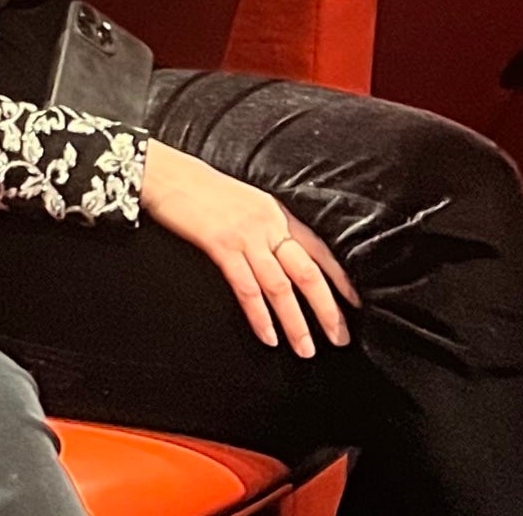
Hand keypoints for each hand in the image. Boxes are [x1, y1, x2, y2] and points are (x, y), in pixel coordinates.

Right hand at [140, 141, 358, 355]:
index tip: (356, 305)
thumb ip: (265, 225)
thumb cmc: (201, 188)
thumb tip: (281, 254)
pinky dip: (260, 316)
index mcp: (277, 213)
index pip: (320, 250)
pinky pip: (247, 288)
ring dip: (295, 322)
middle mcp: (267, 225)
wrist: (167, 173)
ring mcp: (245, 236)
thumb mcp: (245, 201)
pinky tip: (268, 336)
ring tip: (305, 349)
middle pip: (307, 273)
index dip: (341, 279)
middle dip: (326, 310)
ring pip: (280, 287)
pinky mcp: (221, 246)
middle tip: (339, 338)